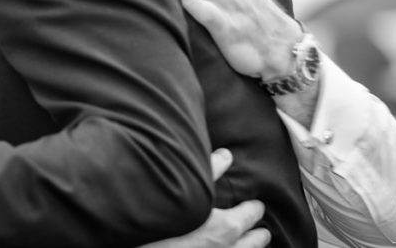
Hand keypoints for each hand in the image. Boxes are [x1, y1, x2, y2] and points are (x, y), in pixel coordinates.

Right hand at [139, 149, 268, 247]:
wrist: (134, 243)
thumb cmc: (160, 219)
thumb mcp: (184, 189)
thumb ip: (208, 170)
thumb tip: (226, 155)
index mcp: (225, 228)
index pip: (250, 215)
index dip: (254, 207)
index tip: (256, 205)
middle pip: (253, 243)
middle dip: (257, 234)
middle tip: (261, 229)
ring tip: (248, 246)